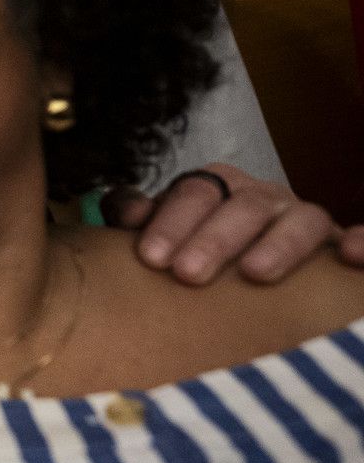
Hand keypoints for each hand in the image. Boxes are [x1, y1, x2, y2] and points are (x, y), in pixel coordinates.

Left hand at [105, 162, 363, 284]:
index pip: (193, 193)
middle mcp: (262, 198)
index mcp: (217, 189)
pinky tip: (348, 255)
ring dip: (279, 243)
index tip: (150, 258)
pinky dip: (360, 241)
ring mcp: (304, 219)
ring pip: (300, 219)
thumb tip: (123, 209)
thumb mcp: (172, 235)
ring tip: (256, 273)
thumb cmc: (205, 253)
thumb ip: (146, 221)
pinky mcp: (340, 243)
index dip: (170, 222)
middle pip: (242, 206)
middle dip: (214, 238)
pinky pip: (360, 236)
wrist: (260, 267)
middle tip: (187, 273)